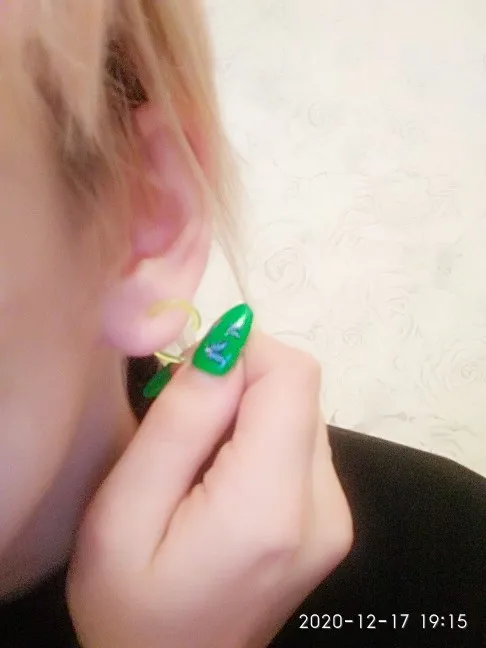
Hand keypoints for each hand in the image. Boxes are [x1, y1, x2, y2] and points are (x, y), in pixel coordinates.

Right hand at [67, 331, 352, 647]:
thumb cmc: (130, 605)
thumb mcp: (124, 512)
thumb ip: (181, 423)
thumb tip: (226, 344)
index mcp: (271, 505)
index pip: (292, 376)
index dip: (243, 353)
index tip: (190, 379)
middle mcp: (325, 506)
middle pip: (298, 391)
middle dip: (239, 387)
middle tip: (182, 432)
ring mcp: (336, 516)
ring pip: (299, 413)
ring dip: (247, 415)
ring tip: (199, 465)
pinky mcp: (333, 520)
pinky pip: (300, 445)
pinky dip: (260, 442)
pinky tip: (223, 481)